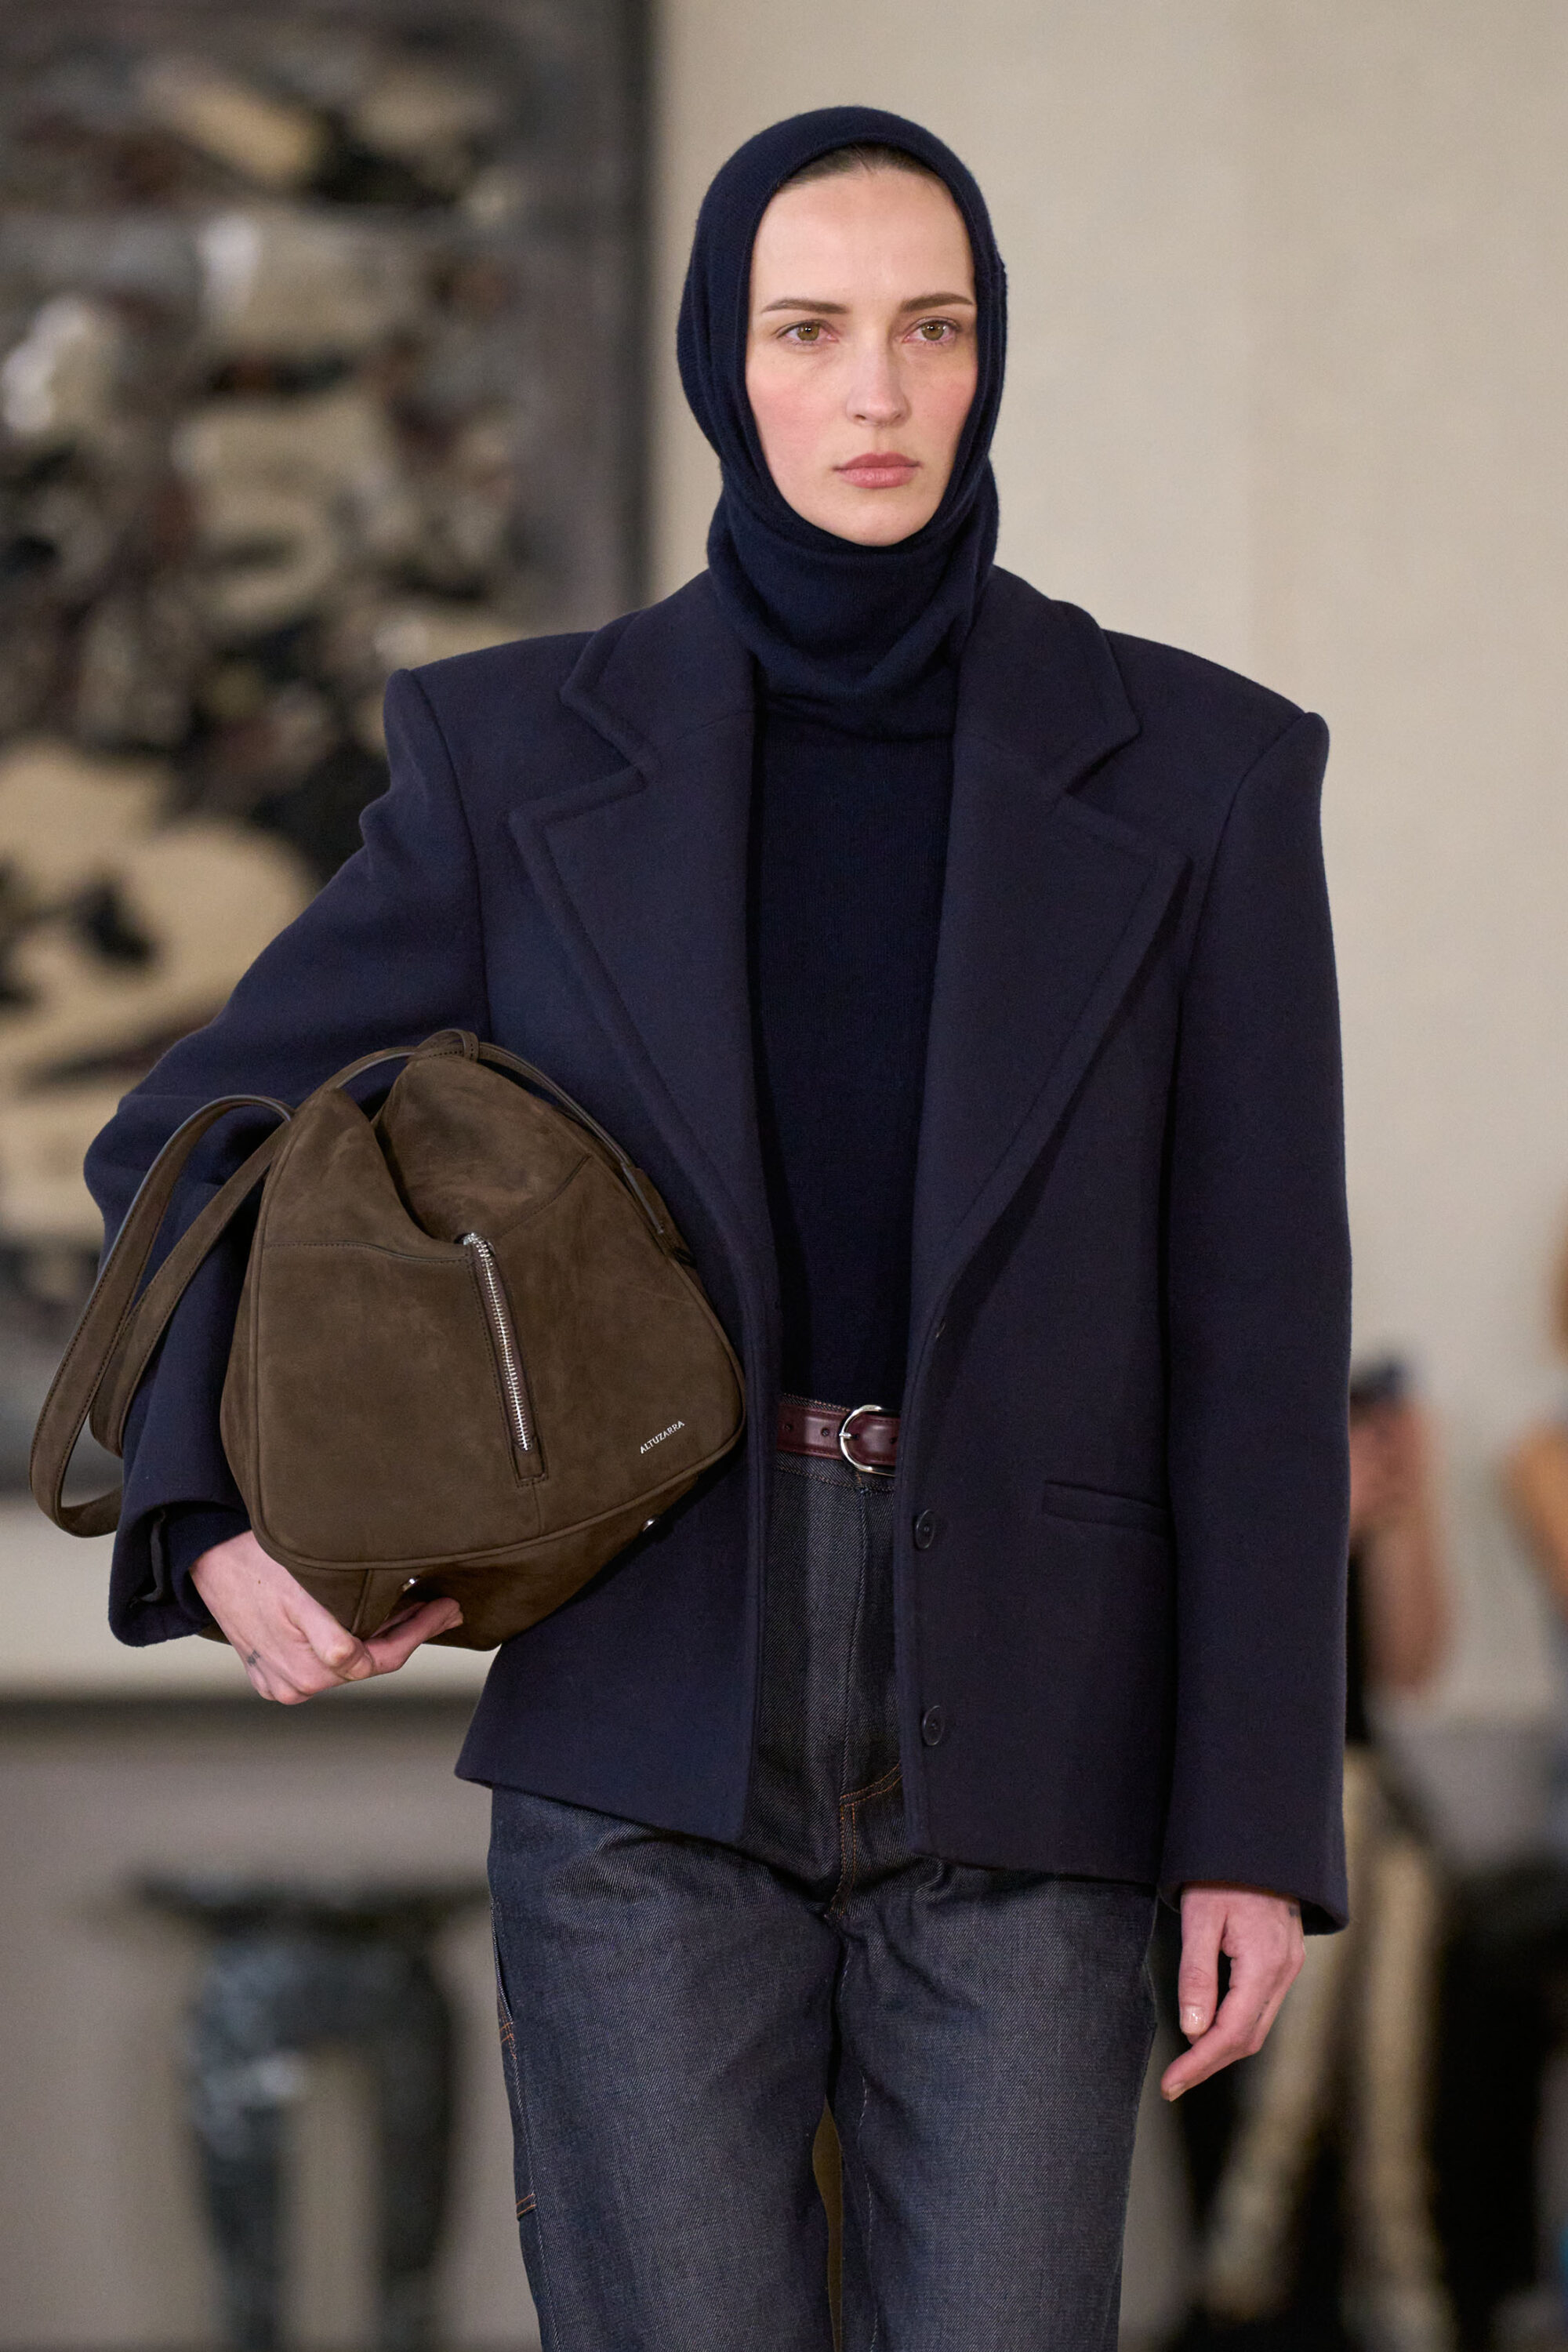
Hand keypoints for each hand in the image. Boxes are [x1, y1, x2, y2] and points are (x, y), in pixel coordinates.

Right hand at [192, 1530, 462, 1703]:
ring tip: (412, 1604)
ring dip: (377, 1637)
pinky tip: (371, 1618)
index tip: (448, 1608)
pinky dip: (347, 1645)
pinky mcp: (268, 1676)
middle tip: (444, 1607)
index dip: (419, 1633)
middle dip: (408, 1633)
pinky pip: (319, 1666)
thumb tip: (406, 1608)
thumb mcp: (315, 1578)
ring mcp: (280, 1683)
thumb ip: (358, 1606)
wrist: (206, 1557)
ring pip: (347, 1667)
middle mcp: (297, 1683)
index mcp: (311, 1663)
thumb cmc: (261, 1557)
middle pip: (368, 1664)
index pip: (382, 1657)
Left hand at [1161, 1882, 1303, 2099]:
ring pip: (1258, 2025)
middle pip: (1248, 2037)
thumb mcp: (1200, 1917)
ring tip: (1186, 2061)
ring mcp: (1290, 1965)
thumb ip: (1196, 1974)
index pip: (1232, 2032)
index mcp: (1264, 1963)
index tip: (1171, 2083)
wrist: (1257, 1837)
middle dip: (1210, 2063)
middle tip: (1174, 2081)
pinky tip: (1209, 2025)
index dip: (1200, 2063)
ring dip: (1223, 2047)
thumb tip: (1192, 2031)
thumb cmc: (1223, 1872)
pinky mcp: (1285, 1959)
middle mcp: (1284, 1971)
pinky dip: (1235, 2024)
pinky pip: (1262, 2005)